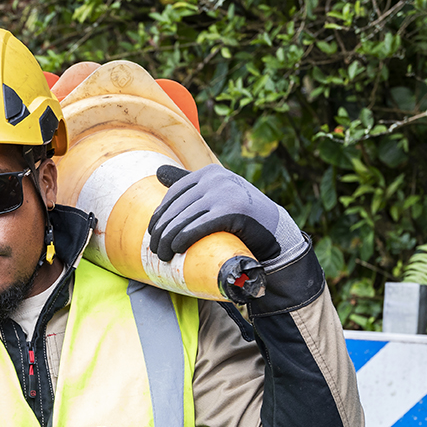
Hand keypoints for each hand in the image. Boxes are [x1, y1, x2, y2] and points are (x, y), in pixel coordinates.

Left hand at [147, 163, 307, 270]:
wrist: (275, 231)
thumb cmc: (241, 215)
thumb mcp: (216, 193)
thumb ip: (190, 182)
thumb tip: (158, 171)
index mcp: (210, 172)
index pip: (174, 193)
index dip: (160, 214)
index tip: (152, 232)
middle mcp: (216, 178)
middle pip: (176, 207)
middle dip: (161, 231)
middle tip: (154, 249)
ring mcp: (224, 193)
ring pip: (184, 218)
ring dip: (168, 239)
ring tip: (162, 255)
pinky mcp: (231, 211)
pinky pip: (198, 226)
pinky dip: (183, 239)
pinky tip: (177, 249)